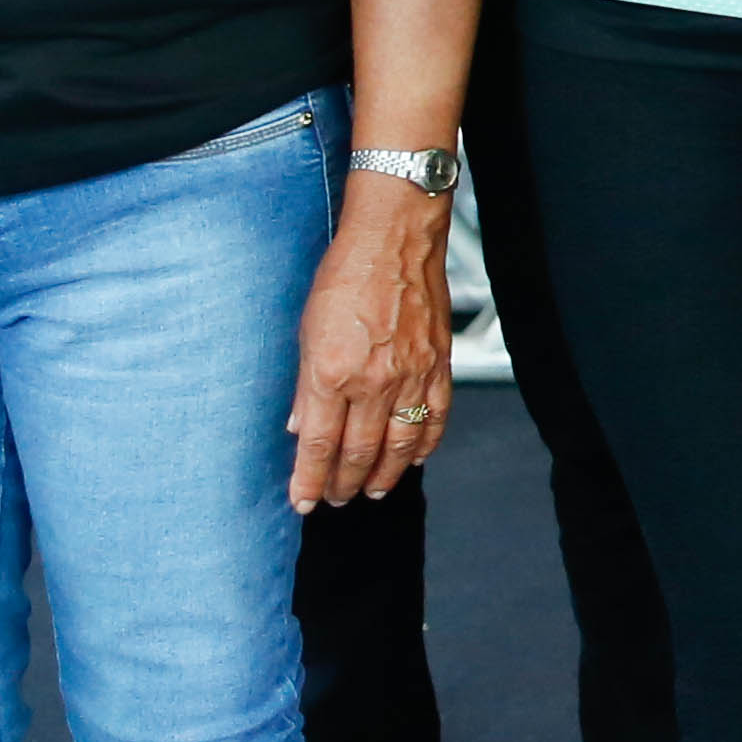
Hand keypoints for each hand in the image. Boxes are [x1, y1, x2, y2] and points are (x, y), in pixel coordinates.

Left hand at [283, 178, 454, 508]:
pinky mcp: (439, 366)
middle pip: (358, 453)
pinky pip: (435, 419)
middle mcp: (374, 382)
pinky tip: (414, 459)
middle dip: (343, 484)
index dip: (309, 480)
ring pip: (399, 445)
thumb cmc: (347, 274)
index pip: (319, 445)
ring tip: (371, 491)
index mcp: (333, 373)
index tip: (303, 501)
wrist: (395, 240)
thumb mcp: (307, 330)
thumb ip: (306, 385)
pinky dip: (425, 446)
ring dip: (384, 475)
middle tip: (335, 500)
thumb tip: (302, 425)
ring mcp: (411, 376)